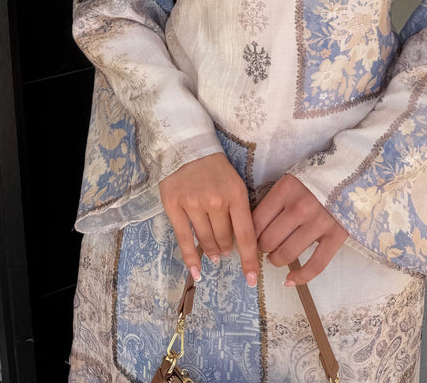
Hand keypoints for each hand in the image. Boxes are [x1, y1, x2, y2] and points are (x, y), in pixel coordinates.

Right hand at [159, 153, 259, 286]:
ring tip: (215, 255)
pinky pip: (184, 238)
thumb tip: (240, 243)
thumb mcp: (235, 183)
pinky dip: (191, 258)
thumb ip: (239, 210)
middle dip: (227, 248)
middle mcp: (215, 201)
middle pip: (224, 239)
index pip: (245, 234)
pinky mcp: (174, 205)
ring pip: (206, 240)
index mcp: (236, 194)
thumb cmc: (215, 168)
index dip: (249, 259)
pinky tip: (196, 271)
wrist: (187, 147)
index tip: (252, 279)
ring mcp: (193, 203)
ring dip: (212, 251)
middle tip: (226, 249)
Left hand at [252, 175, 347, 285]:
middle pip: (268, 241)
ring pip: (287, 254)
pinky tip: (289, 280)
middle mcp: (300, 207)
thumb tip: (252, 230)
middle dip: (263, 248)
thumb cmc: (314, 179)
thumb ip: (273, 202)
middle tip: (266, 246)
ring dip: (276, 260)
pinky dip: (300, 277)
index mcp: (285, 190)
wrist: (350, 174)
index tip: (252, 239)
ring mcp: (319, 222)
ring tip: (277, 256)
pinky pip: (315, 265)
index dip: (250, 235)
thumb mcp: (289, 181)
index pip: (256, 222)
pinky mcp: (336, 236)